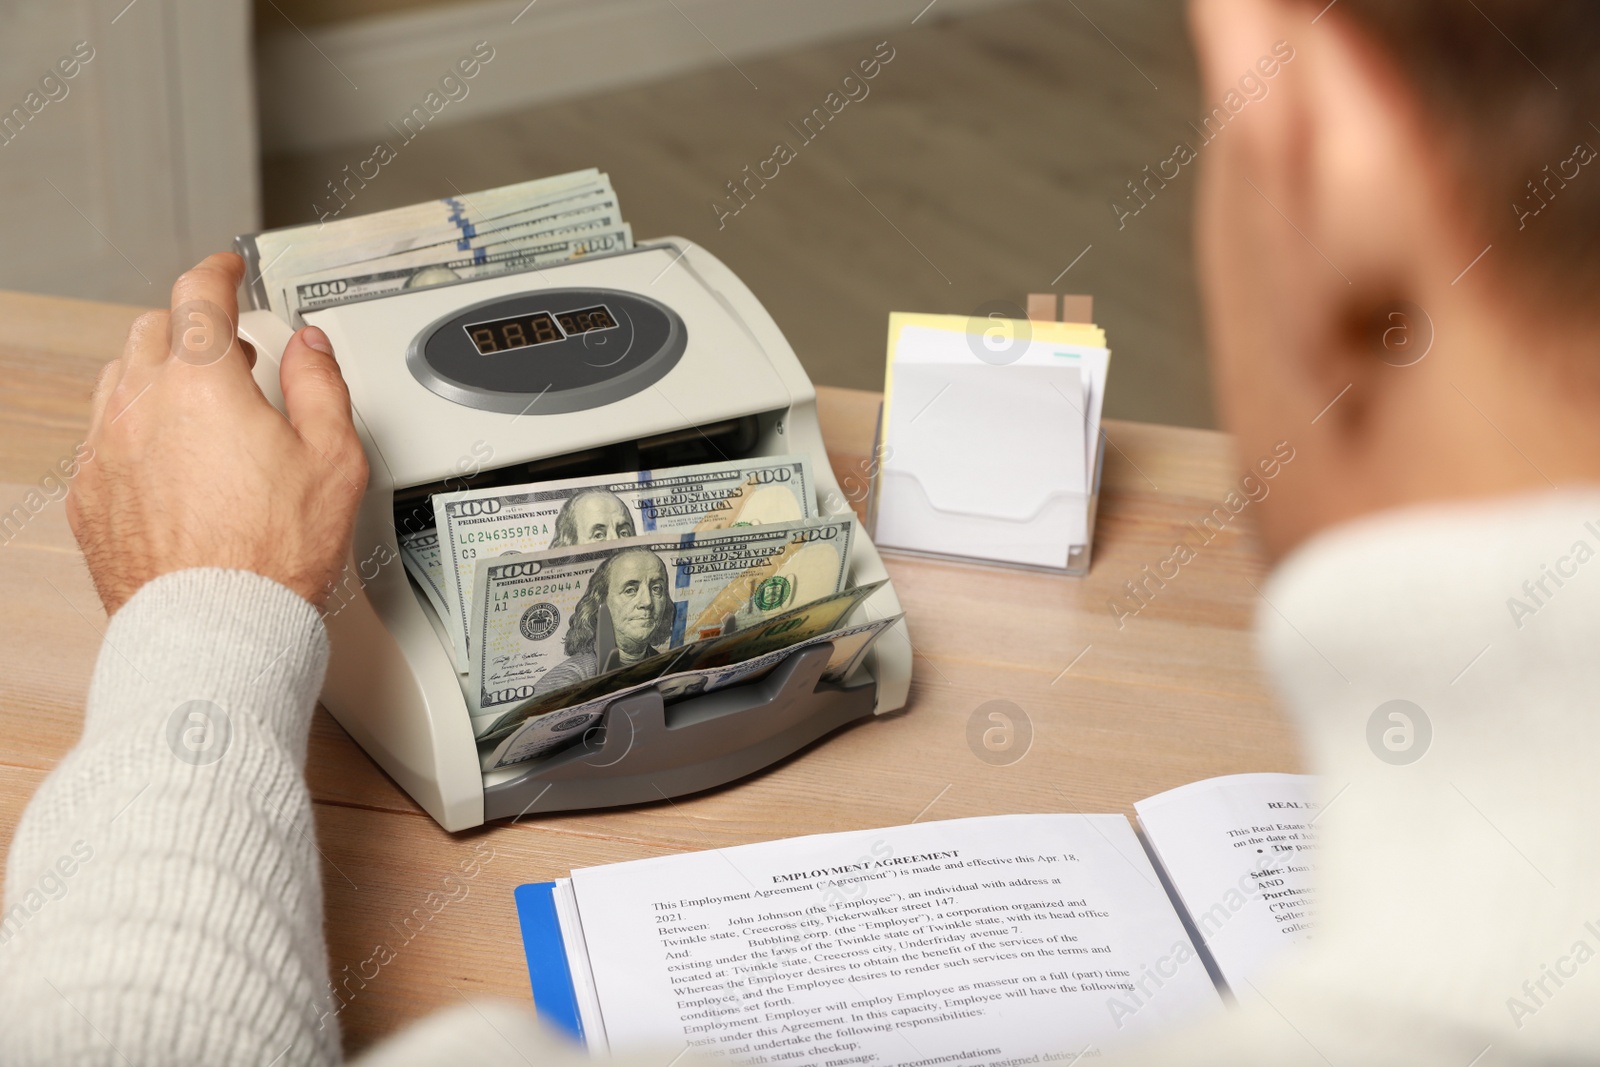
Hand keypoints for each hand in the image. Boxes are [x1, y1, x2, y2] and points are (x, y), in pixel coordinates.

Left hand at [68, 253, 368, 613]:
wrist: (216, 626)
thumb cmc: (273, 554)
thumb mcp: (334, 458)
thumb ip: (321, 385)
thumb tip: (309, 348)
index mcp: (203, 386)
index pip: (198, 295)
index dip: (217, 271)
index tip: (227, 270)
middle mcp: (142, 407)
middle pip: (154, 330)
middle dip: (192, 326)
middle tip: (229, 349)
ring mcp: (107, 450)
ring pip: (119, 377)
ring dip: (157, 372)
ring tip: (198, 402)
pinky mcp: (90, 494)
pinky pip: (104, 434)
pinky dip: (134, 426)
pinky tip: (169, 456)